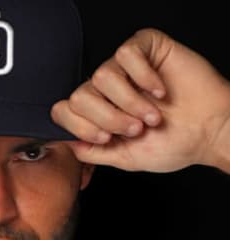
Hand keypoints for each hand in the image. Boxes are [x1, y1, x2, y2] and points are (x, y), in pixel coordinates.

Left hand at [52, 28, 229, 171]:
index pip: (62, 110)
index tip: (106, 138)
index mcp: (97, 112)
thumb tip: (67, 144)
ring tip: (152, 115)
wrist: (210, 132)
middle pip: (79, 96)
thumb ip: (93, 152)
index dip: (80, 126)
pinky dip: (144, 78)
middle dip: (108, 118)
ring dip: (130, 102)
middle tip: (136, 128)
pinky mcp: (144, 48)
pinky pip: (126, 54)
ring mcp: (123, 67)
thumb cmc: (171, 144)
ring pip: (101, 76)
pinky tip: (159, 91)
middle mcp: (105, 88)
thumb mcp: (125, 157)